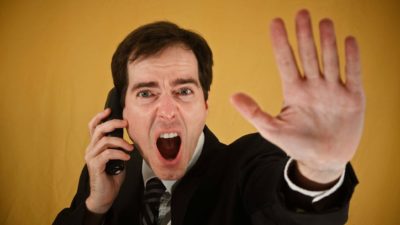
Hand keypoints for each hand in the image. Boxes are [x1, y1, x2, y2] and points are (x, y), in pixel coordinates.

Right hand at [84, 108, 133, 213]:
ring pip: (105, 141)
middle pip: (99, 129)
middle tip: (126, 124)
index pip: (93, 127)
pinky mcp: (95, 165)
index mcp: (95, 146)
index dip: (100, 117)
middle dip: (114, 123)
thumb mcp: (117, 158)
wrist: (105, 196)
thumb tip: (128, 139)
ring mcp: (91, 157)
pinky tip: (127, 157)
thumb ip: (118, 147)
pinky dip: (120, 153)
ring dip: (121, 143)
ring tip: (130, 148)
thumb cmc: (111, 177)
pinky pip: (108, 153)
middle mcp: (90, 149)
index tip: (110, 110)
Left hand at [231, 10, 364, 182]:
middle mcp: (313, 86)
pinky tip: (348, 40)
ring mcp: (333, 90)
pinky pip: (352, 74)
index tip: (275, 23)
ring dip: (326, 42)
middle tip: (301, 13)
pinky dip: (351, 59)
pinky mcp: (353, 98)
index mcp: (294, 91)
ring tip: (323, 22)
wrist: (323, 160)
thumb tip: (232, 96)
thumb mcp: (271, 130)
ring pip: (329, 60)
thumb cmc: (296, 144)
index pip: (286, 61)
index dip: (281, 42)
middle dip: (304, 35)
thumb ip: (253, 112)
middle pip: (308, 55)